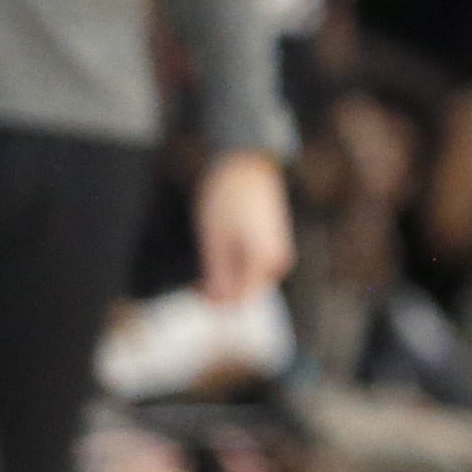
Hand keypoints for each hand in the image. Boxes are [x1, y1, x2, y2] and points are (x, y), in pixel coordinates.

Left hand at [194, 151, 292, 307]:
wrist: (245, 165)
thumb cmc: (226, 200)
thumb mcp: (214, 241)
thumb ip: (217, 277)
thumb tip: (217, 305)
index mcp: (265, 260)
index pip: (240, 300)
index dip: (214, 303)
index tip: (194, 289)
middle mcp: (278, 261)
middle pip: (246, 293)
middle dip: (221, 294)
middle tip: (195, 282)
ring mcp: (278, 253)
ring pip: (249, 283)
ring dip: (227, 284)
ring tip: (205, 270)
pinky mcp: (272, 246)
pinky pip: (254, 271)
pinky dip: (236, 271)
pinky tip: (220, 259)